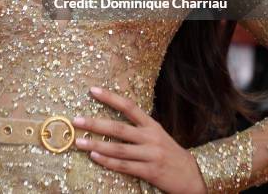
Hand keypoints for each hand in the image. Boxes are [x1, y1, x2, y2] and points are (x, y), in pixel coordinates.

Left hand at [73, 87, 205, 193]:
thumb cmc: (169, 152)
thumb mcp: (157, 134)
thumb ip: (139, 127)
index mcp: (151, 124)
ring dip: (96, 145)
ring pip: (118, 149)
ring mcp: (150, 155)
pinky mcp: (150, 172)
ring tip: (78, 142)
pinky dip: (107, 162)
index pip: (128, 106)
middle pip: (118, 128)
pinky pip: (124, 166)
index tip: (92, 90)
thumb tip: (114, 117)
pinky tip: (94, 157)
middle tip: (76, 120)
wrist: (191, 176)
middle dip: (95, 123)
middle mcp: (150, 137)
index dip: (110, 97)